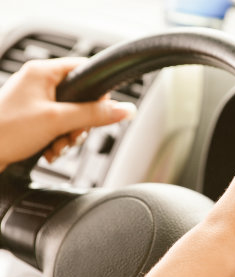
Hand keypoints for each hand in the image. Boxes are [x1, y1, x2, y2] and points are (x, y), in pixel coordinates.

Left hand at [0, 58, 135, 169]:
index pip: (84, 70)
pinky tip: (51, 150)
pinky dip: (59, 141)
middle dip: (80, 123)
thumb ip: (94, 114)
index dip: (98, 91)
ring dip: (70, 136)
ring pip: (71, 116)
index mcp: (43, 72)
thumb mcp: (58, 121)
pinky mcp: (35, 119)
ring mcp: (37, 102)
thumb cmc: (6, 131)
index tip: (102, 109)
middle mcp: (40, 84)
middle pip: (80, 98)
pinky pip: (59, 127)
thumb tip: (124, 110)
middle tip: (73, 134)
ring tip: (58, 145)